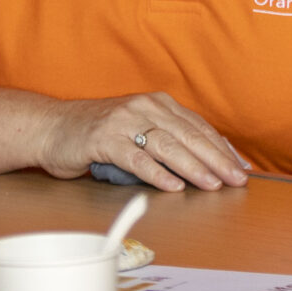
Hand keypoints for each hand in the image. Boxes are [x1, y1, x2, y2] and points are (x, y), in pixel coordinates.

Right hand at [37, 92, 247, 192]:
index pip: (198, 127)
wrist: (51, 127)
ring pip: (167, 146)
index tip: (240, 168)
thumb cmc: (97, 134)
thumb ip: (166, 141)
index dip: (221, 148)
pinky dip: (157, 173)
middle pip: (189, 135)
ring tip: (212, 184)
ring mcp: (124, 121)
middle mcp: (144, 107)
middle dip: (216, 159)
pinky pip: (136, 159)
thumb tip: (203, 164)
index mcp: (157, 103)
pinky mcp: (104, 139)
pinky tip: (173, 187)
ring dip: (194, 167)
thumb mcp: (136, 130)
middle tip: (237, 180)